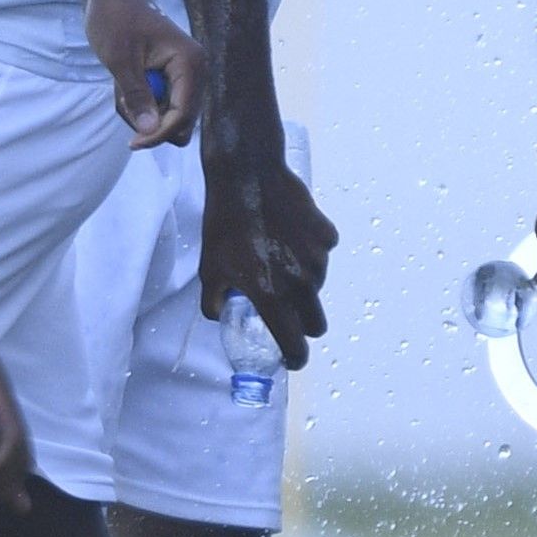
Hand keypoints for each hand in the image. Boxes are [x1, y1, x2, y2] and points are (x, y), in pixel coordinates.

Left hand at [84, 0, 202, 144]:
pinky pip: (160, 105)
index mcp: (190, 62)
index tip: (133, 142)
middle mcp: (194, 70)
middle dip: (151, 123)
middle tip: (123, 104)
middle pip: (183, 120)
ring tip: (119, 90)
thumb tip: (149, 132)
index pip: (184, 113)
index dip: (160, 133)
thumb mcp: (121, 61)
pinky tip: (124, 87)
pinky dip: (140, 104)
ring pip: (170, 117)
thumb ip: (137, 97)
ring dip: (142, 113)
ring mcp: (184, 74)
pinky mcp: (171, 77)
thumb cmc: (115, 20)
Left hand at [200, 141, 336, 363]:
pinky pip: (322, 254)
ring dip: (303, 283)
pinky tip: (289, 235)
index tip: (292, 359)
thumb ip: (215, 301)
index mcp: (272, 296)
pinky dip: (309, 252)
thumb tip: (221, 314)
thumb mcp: (210, 269)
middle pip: (316, 322)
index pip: (293, 342)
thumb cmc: (224, 224)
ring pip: (317, 285)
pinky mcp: (326, 236)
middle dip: (304, 324)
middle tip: (287, 310)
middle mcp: (301, 282)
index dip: (294, 357)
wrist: (248, 177)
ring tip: (278, 257)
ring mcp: (319, 259)